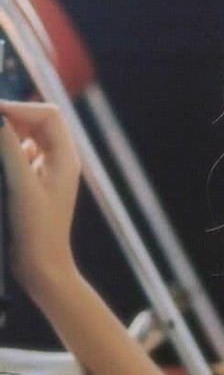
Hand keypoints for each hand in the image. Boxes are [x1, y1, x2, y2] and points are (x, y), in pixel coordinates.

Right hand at [0, 100, 80, 296]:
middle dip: (12, 117)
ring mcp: (48, 171)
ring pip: (29, 137)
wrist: (42, 266)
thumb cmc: (36, 230)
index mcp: (65, 157)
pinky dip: (8, 150)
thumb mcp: (21, 186)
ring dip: (9, 132)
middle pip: (38, 122)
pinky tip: (0, 164)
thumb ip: (9, 149)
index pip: (47, 115)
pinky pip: (21, 155)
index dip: (18, 108)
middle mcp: (60, 160)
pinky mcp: (35, 183)